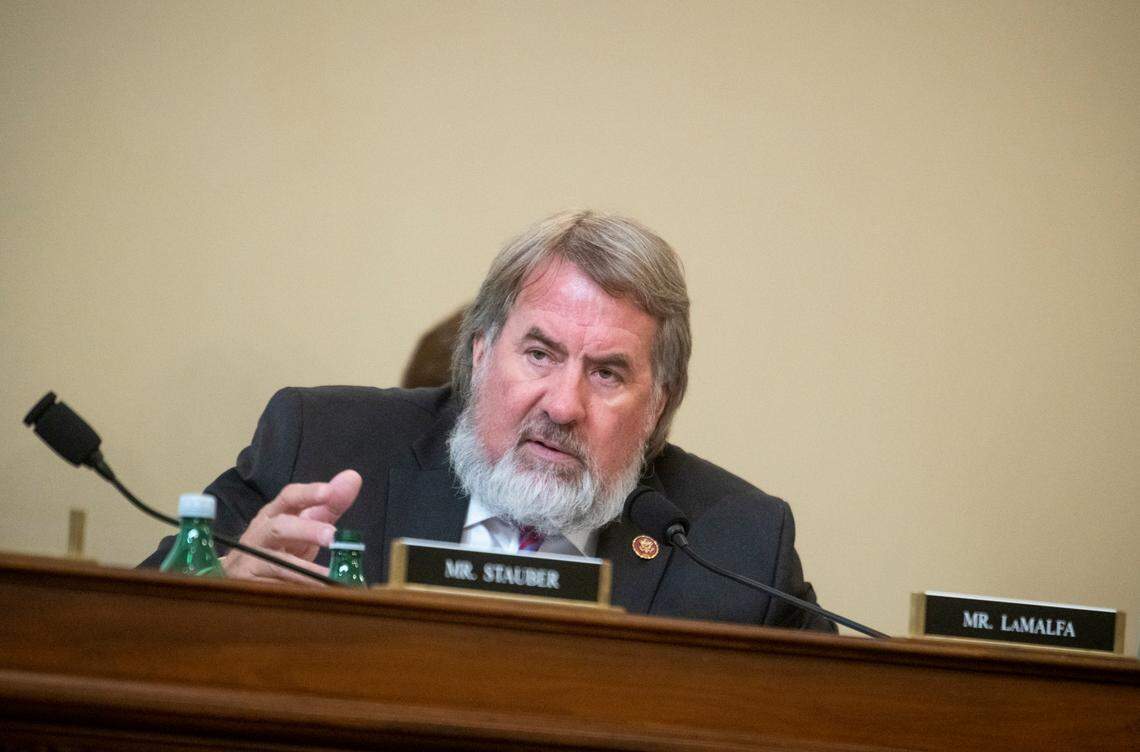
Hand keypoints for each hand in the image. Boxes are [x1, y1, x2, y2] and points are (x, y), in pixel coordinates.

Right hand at [220, 469, 361, 583]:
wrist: (235, 574)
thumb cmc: (277, 545)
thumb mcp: (302, 524)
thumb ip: (328, 505)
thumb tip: (353, 477)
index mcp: (274, 514)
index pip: (289, 497)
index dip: (308, 493)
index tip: (328, 492)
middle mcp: (260, 534)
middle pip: (280, 528)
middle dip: (306, 530)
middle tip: (332, 536)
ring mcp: (250, 560)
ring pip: (276, 564)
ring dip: (305, 572)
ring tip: (330, 577)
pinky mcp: (248, 586)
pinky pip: (273, 590)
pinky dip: (294, 593)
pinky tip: (314, 597)